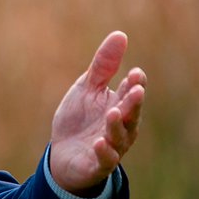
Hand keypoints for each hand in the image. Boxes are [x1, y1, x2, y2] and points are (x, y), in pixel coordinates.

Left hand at [49, 31, 146, 195]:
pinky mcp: (97, 164)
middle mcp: (121, 126)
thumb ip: (103, 65)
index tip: (135, 73)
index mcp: (119, 105)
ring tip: (112, 112)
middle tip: (136, 89)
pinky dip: (104, 152)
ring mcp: (111, 146)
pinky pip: (104, 160)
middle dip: (133, 102)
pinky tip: (99, 142)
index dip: (134, 84)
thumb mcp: (87, 88)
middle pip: (130, 114)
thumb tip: (120, 34)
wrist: (62, 153)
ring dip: (117, 125)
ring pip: (120, 137)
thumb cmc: (80, 118)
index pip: (130, 93)